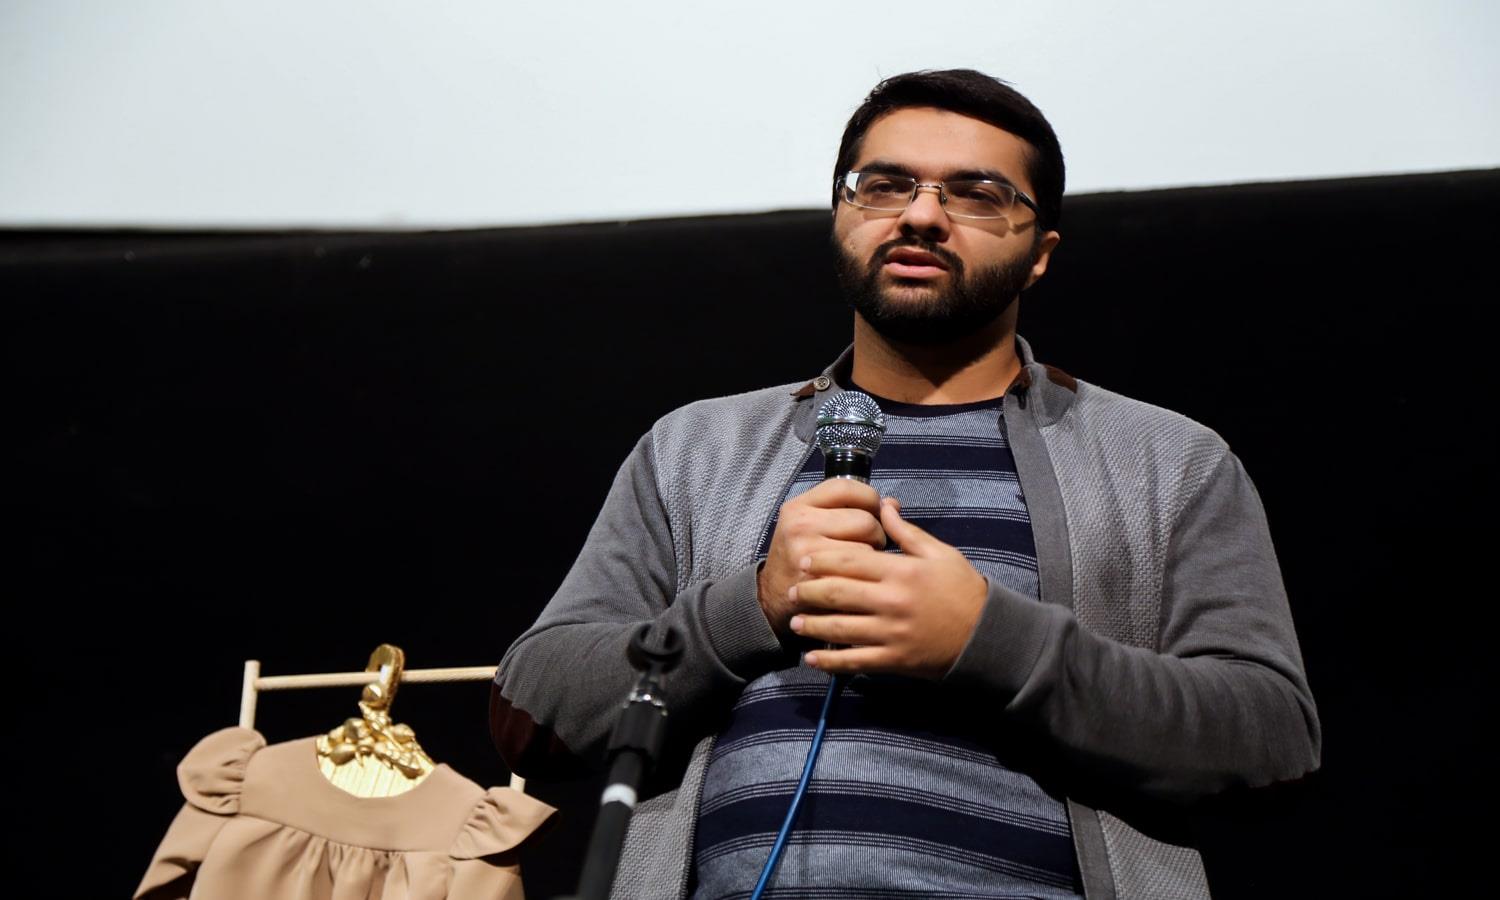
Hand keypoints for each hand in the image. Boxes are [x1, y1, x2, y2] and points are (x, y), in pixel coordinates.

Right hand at [757, 478, 884, 636]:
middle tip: (867, 544)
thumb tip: (892, 505)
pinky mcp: (818, 581)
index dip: (869, 498)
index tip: (873, 511)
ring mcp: (808, 554)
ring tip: (861, 562)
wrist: (772, 596)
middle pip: (865, 520)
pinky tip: (855, 579)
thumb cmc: (800, 555)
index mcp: (799, 506)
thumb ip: (851, 507)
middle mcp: (800, 526)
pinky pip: (860, 573)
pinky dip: (865, 577)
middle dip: (876, 533)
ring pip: (868, 547)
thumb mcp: (814, 522)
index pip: (847, 488)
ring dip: (873, 557)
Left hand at [790, 497, 987, 678]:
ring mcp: (891, 633)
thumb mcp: (938, 553)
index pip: (851, 561)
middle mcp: (892, 601)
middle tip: (791, 589)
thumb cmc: (961, 588)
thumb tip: (884, 504)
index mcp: (901, 571)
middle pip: (838, 593)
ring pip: (841, 628)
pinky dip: (830, 662)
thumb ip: (906, 531)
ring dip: (813, 626)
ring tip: (795, 622)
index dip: (823, 560)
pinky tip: (812, 659)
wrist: (985, 633)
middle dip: (809, 592)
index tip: (804, 560)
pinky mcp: (894, 659)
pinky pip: (855, 661)